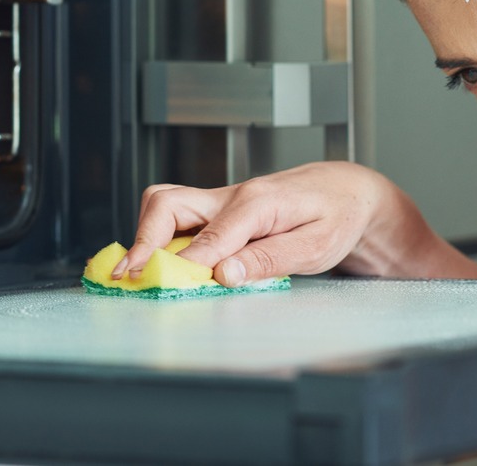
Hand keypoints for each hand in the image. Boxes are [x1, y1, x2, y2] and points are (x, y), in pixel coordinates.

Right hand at [119, 161, 476, 286]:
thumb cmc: (336, 217)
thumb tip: (223, 275)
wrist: (347, 191)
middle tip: (129, 275)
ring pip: (164, 204)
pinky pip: (176, 217)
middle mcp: (229, 196)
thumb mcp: (315, 246)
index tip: (168, 286)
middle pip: (167, 204)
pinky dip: (158, 237)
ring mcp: (219, 201)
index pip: (210, 234)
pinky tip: (158, 263)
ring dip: (146, 236)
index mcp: (256, 202)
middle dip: (143, 240)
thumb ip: (268, 260)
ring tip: (135, 270)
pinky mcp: (216, 210)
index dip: (187, 264)